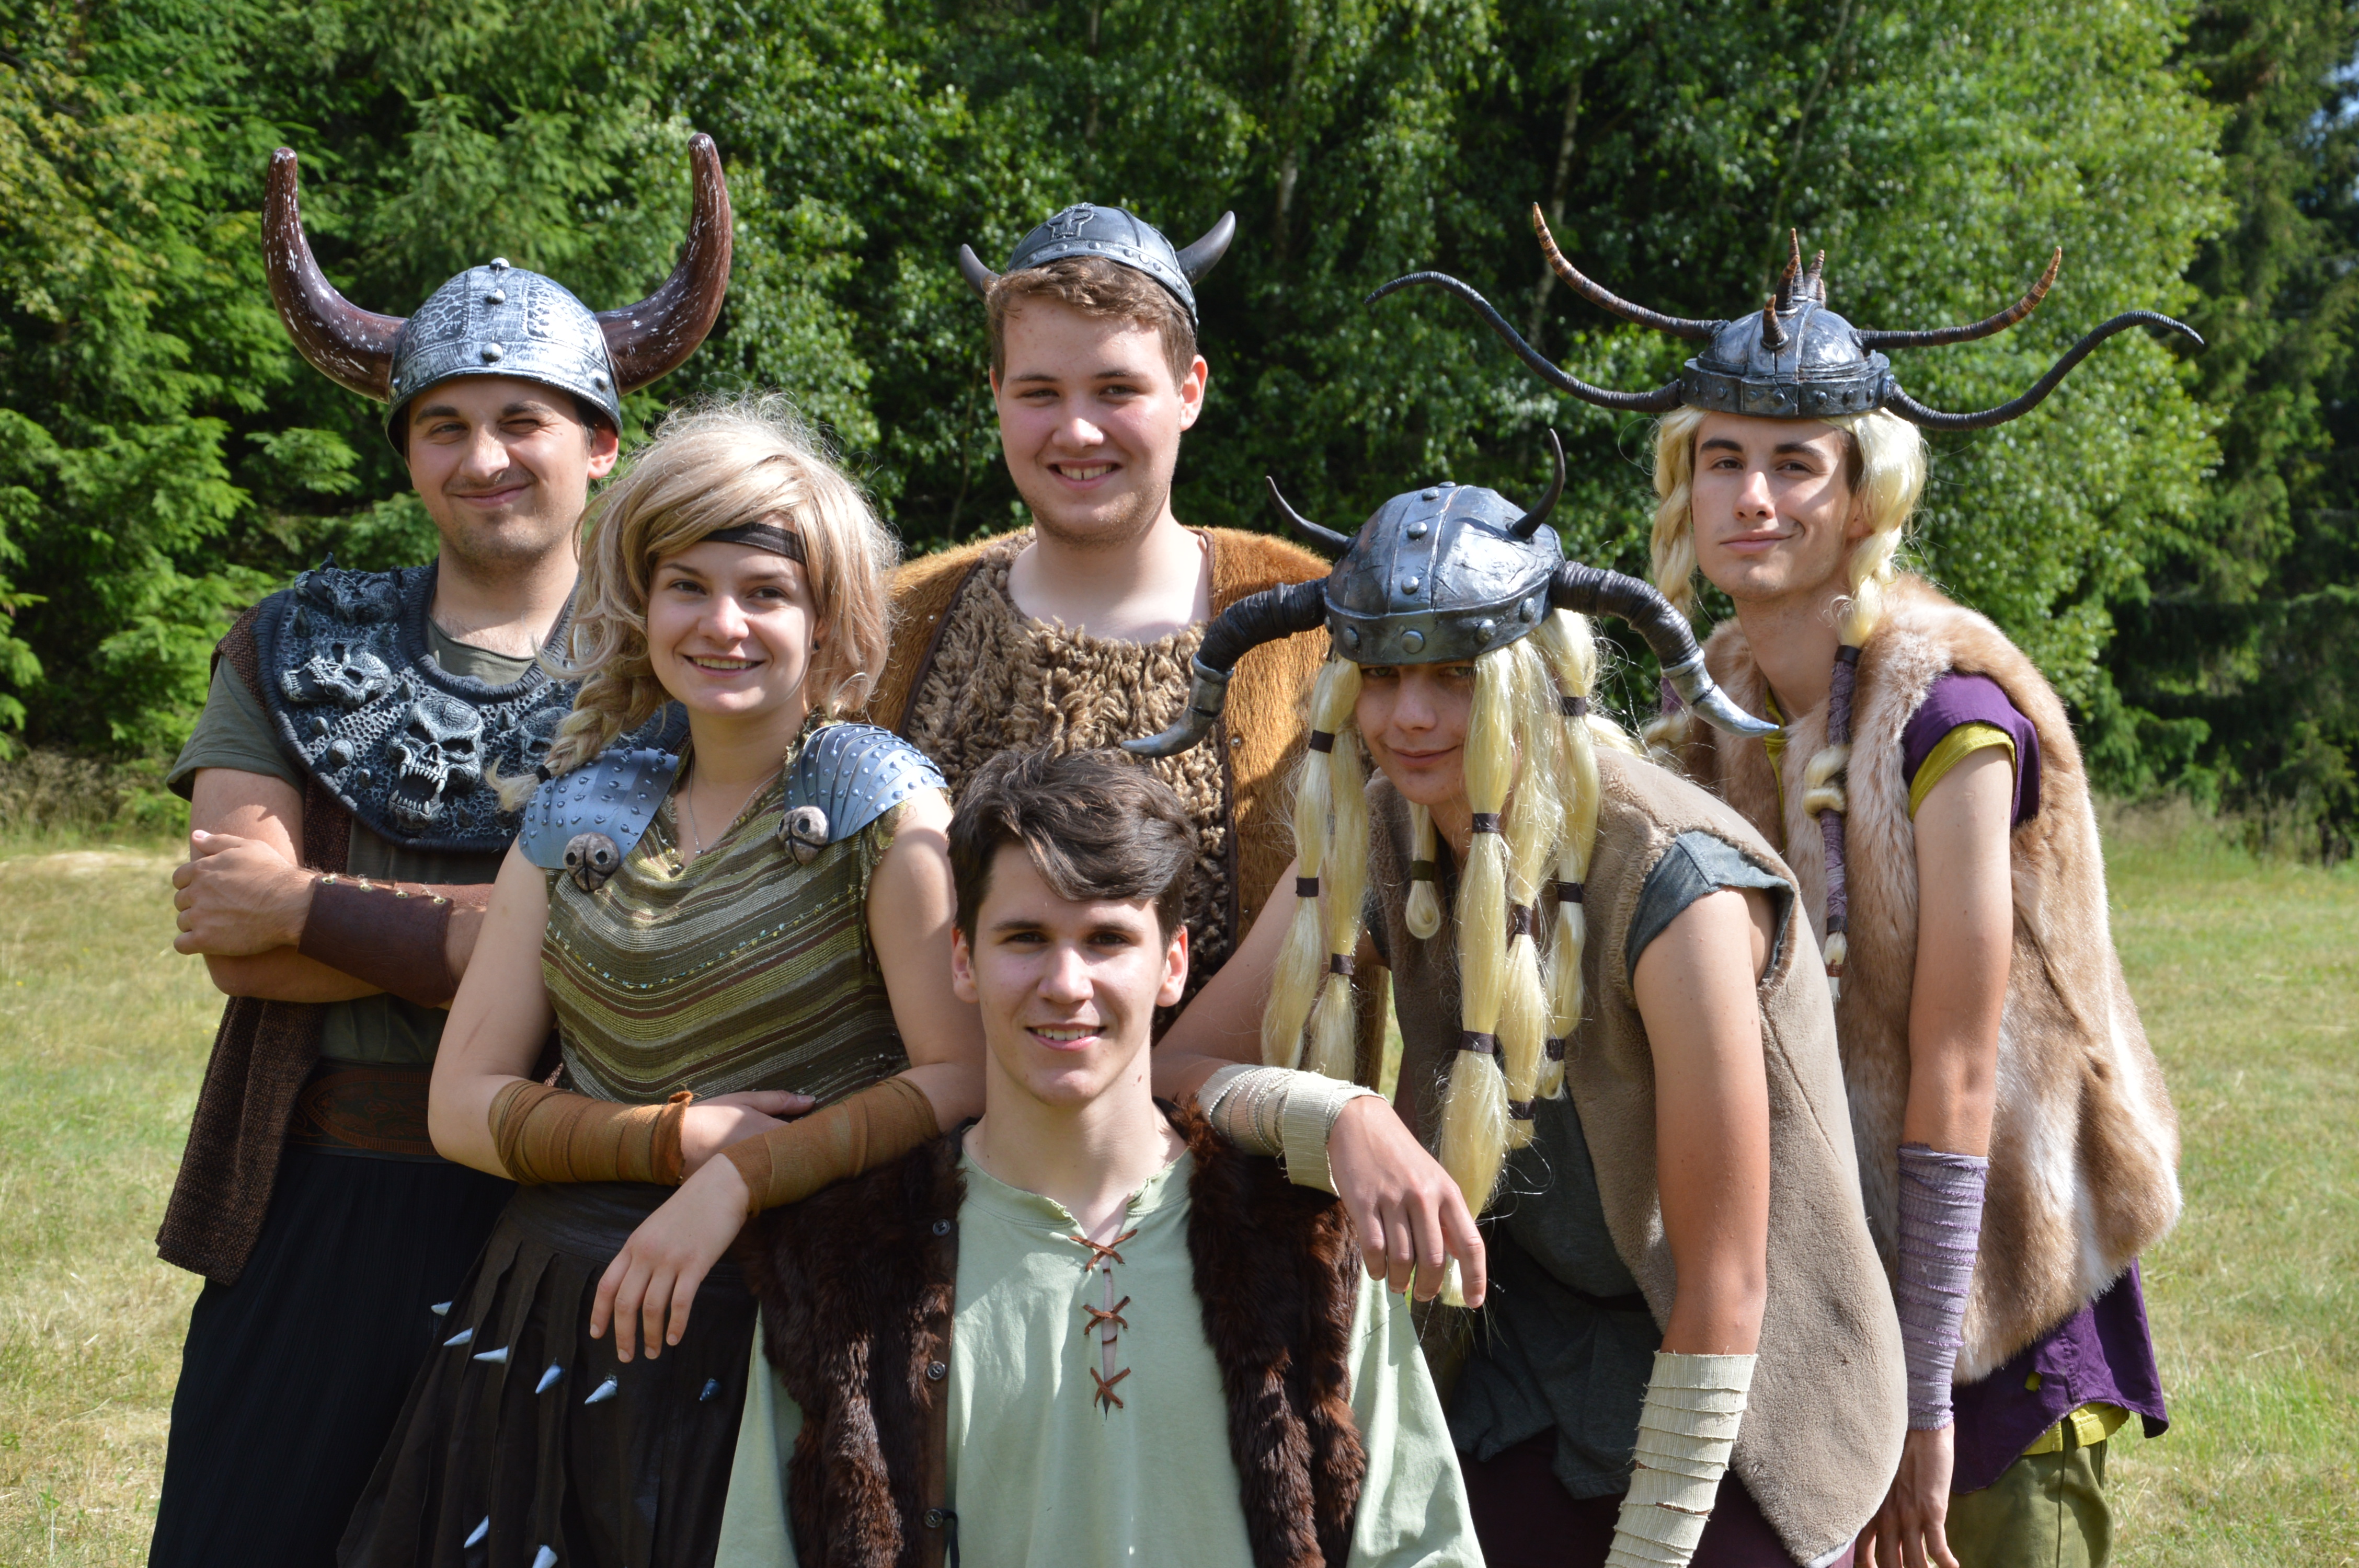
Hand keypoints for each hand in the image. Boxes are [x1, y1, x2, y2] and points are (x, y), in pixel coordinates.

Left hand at [172, 830, 313, 955]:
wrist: (292, 905)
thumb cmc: (273, 873)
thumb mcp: (249, 848)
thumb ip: (218, 841)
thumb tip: (195, 835)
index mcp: (202, 869)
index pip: (180, 878)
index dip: (193, 885)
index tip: (211, 891)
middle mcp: (196, 892)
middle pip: (181, 901)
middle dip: (196, 904)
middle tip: (221, 909)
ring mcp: (199, 916)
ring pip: (183, 922)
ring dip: (196, 924)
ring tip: (221, 926)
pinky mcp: (205, 939)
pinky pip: (182, 944)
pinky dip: (190, 944)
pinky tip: (207, 941)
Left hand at [590, 1156, 751, 1360]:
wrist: (721, 1186)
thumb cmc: (691, 1208)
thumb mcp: (655, 1227)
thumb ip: (642, 1254)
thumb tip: (635, 1286)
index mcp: (633, 1245)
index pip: (606, 1285)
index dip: (599, 1314)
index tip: (597, 1335)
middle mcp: (647, 1254)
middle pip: (625, 1303)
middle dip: (623, 1335)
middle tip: (626, 1356)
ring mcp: (671, 1259)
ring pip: (652, 1307)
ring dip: (650, 1335)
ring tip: (653, 1352)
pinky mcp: (696, 1264)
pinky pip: (681, 1302)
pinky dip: (676, 1325)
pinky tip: (674, 1338)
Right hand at [677, 1090, 812, 1174]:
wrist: (673, 1145)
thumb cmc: (710, 1117)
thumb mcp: (745, 1101)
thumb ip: (780, 1100)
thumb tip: (811, 1100)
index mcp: (770, 1132)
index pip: (807, 1136)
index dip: (815, 1134)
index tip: (819, 1131)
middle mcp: (766, 1157)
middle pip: (799, 1158)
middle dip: (806, 1153)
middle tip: (811, 1147)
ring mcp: (756, 1176)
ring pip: (785, 1173)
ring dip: (789, 1167)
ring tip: (785, 1160)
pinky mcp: (744, 1191)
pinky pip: (767, 1186)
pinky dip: (770, 1181)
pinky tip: (767, 1175)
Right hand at [1326, 1096, 1487, 1305]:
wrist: (1360, 1123)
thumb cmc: (1400, 1157)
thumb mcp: (1433, 1180)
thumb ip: (1447, 1216)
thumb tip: (1461, 1257)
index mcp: (1447, 1192)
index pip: (1470, 1243)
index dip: (1475, 1277)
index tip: (1474, 1302)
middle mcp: (1423, 1195)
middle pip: (1433, 1259)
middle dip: (1428, 1286)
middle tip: (1422, 1294)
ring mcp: (1392, 1198)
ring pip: (1401, 1258)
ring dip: (1399, 1280)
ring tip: (1397, 1283)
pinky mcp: (1363, 1201)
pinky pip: (1373, 1248)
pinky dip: (1376, 1268)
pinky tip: (1377, 1270)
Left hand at [1858, 1424, 1957, 1567]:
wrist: (1919, 1430)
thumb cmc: (1900, 1455)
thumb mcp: (1882, 1486)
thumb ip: (1881, 1510)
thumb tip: (1888, 1534)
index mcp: (1872, 1512)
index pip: (1862, 1555)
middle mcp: (1886, 1518)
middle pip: (1889, 1564)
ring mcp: (1909, 1516)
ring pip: (1914, 1563)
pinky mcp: (1932, 1511)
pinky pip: (1937, 1548)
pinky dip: (1945, 1563)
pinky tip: (1953, 1566)